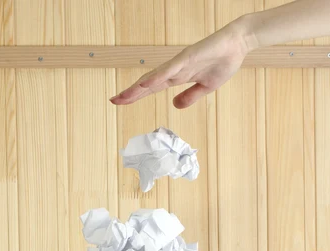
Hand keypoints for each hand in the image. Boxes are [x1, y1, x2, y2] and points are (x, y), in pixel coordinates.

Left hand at [110, 20, 254, 108]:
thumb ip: (190, 96)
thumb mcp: (205, 87)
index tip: (120, 102)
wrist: (238, 44)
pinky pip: (170, 69)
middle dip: (131, 92)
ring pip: (155, 76)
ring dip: (139, 86)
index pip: (151, 87)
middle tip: (113, 101)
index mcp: (177, 76)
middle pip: (148, 82)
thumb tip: (174, 105)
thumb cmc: (223, 61)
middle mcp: (174, 69)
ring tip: (123, 96)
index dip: (136, 94)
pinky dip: (158, 76)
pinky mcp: (189, 57)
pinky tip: (146, 83)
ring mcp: (180, 62)